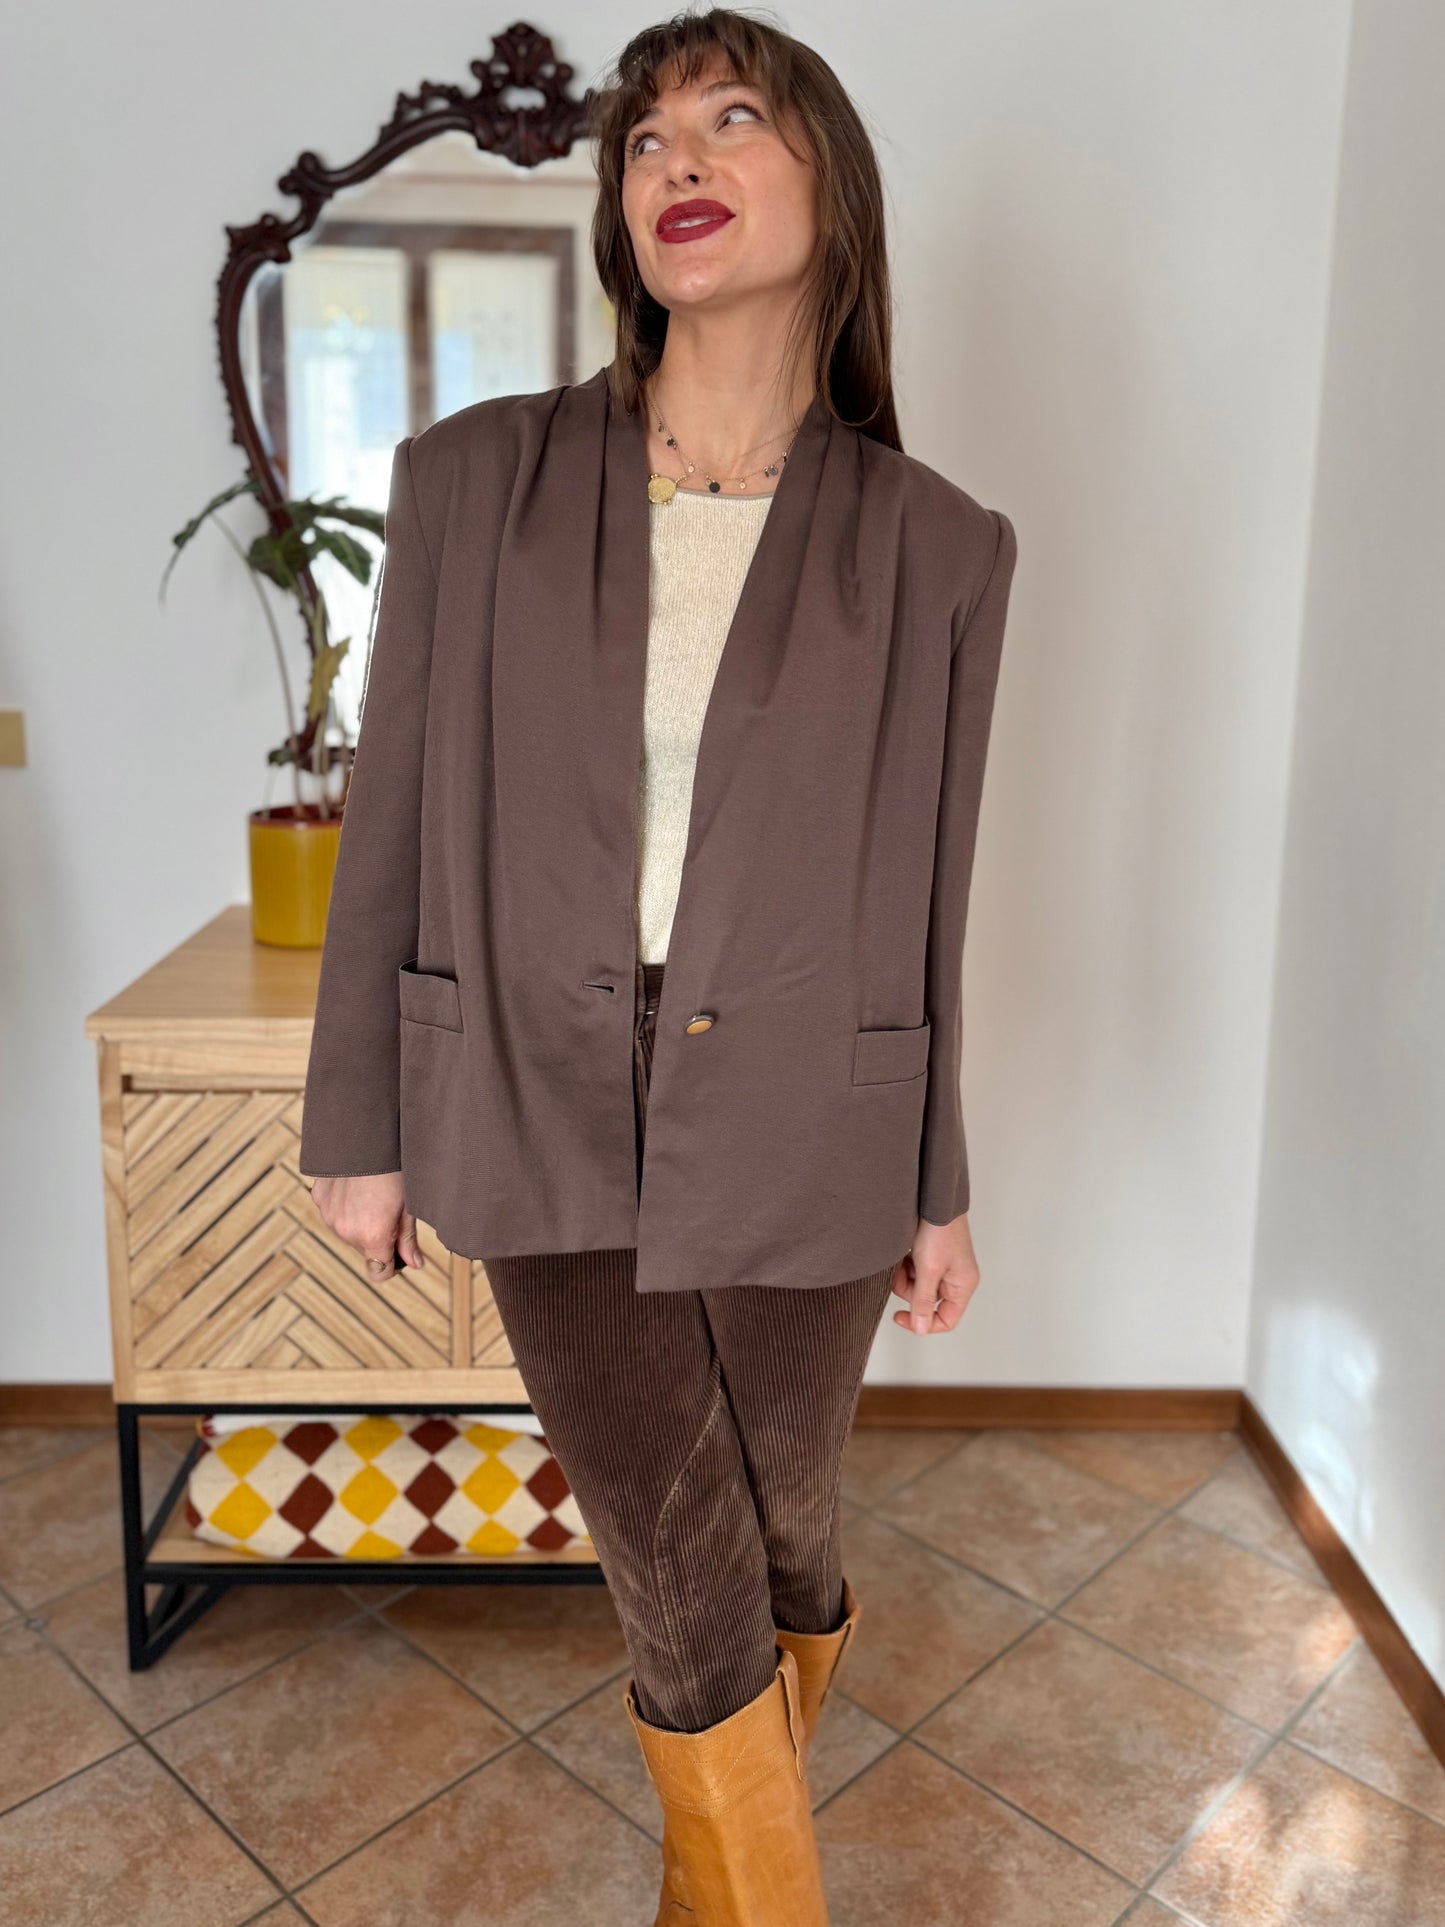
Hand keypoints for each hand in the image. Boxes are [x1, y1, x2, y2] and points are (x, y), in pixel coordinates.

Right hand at [309, 1172, 423, 1279]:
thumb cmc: (396, 1165)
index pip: (379, 1273)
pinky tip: (357, 1187)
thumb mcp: (409, 1203)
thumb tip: (415, 1264)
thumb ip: (408, 1239)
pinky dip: (345, 1206)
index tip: (400, 1251)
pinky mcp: (319, 1198)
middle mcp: (345, 1230)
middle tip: (391, 1209)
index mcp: (372, 1235)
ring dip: (360, 1222)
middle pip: (365, 1250)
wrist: (368, 1130)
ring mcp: (329, 1215)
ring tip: (374, 1194)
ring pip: (348, 1232)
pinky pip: (334, 1213)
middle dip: (378, 1237)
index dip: (393, 1265)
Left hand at [890, 1213, 979, 1335]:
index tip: (900, 1316)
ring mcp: (943, 1267)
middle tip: (903, 1272)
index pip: (946, 1319)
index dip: (923, 1323)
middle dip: (910, 1290)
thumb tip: (921, 1328)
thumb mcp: (929, 1269)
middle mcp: (956, 1279)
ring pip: (917, 1287)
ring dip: (905, 1276)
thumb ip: (923, 1301)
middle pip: (927, 1302)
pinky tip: (905, 1252)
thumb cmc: (939, 1230)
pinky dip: (906, 1265)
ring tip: (904, 1258)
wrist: (934, 1198)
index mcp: (963, 1285)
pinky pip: (914, 1272)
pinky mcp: (931, 1256)